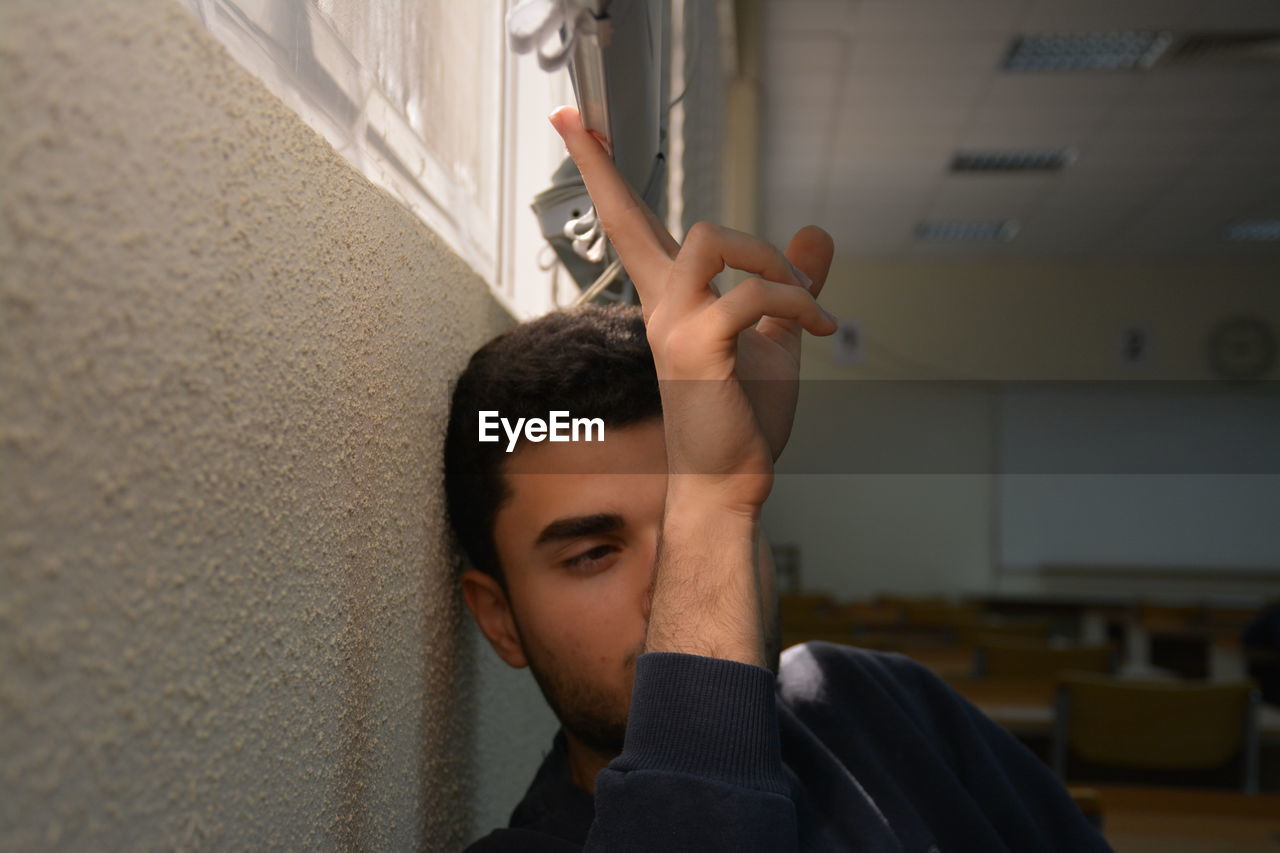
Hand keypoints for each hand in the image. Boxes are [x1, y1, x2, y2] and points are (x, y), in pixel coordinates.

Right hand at [550, 107, 836, 509]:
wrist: (729, 482)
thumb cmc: (741, 419)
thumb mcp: (775, 337)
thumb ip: (789, 285)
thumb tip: (817, 235)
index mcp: (672, 301)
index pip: (634, 229)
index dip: (606, 179)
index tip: (575, 128)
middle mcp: (661, 306)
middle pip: (625, 220)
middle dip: (600, 168)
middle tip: (572, 119)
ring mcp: (673, 326)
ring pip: (711, 239)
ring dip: (770, 257)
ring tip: (802, 298)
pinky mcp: (697, 348)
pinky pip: (752, 295)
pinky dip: (796, 301)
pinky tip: (819, 325)